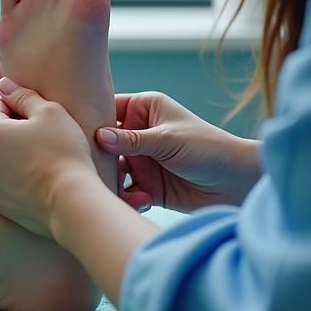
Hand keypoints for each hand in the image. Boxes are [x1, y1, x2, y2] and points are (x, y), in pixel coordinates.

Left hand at [0, 78, 98, 237]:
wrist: (72, 202)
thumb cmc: (65, 152)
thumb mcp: (50, 112)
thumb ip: (23, 95)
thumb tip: (4, 85)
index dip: (17, 106)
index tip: (37, 115)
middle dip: (13, 132)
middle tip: (43, 137)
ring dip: (13, 156)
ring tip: (43, 160)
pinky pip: (3, 184)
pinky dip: (15, 180)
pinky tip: (38, 181)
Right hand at [95, 92, 261, 211]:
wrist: (237, 183)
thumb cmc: (210, 149)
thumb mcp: (168, 140)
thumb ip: (132, 140)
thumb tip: (99, 136)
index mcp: (144, 109)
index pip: (108, 108)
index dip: (89, 117)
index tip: (73, 130)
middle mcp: (139, 134)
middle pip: (103, 143)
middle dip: (96, 155)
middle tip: (88, 166)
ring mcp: (141, 161)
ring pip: (111, 169)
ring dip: (110, 180)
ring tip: (114, 189)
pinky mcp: (146, 186)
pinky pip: (125, 191)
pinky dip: (126, 198)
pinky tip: (142, 201)